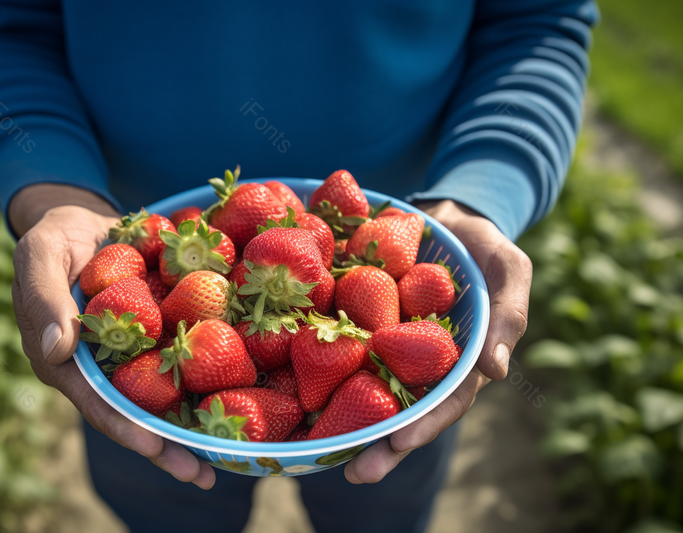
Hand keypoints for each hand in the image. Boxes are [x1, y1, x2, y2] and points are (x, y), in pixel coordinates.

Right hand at [9, 184, 214, 489]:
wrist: (84, 221)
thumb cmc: (54, 237)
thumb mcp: (39, 255)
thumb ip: (43, 299)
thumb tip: (56, 350)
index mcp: (64, 360)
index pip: (96, 402)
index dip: (124, 426)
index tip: (154, 447)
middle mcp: (99, 368)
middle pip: (133, 414)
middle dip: (165, 446)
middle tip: (201, 475)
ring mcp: (128, 355)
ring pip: (160, 397)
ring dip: (190, 427)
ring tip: (223, 457)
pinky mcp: (153, 337)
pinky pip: (178, 362)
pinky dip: (204, 380)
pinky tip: (237, 398)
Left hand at [345, 199, 531, 483]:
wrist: (436, 217)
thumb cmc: (479, 246)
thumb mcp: (509, 269)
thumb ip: (509, 313)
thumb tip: (496, 370)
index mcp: (456, 362)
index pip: (445, 403)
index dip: (425, 425)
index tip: (401, 442)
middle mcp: (416, 364)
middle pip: (400, 411)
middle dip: (380, 444)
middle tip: (356, 471)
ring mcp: (384, 347)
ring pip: (364, 390)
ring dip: (344, 421)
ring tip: (319, 449)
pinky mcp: (355, 324)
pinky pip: (336, 349)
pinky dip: (318, 369)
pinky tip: (292, 386)